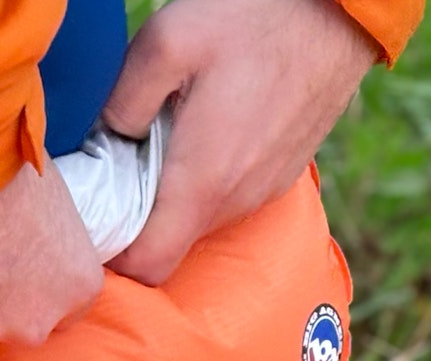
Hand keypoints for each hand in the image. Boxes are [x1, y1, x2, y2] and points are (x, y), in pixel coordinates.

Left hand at [102, 0, 379, 284]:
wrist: (337, 12)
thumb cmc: (252, 20)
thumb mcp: (166, 43)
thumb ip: (123, 100)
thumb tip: (107, 138)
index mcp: (202, 181)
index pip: (147, 266)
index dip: (111, 257)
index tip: (93, 224)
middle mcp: (236, 200)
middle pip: (169, 246)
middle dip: (136, 223)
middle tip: (115, 170)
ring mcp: (263, 191)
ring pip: (199, 222)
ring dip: (171, 199)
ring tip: (158, 143)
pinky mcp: (280, 175)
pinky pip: (228, 198)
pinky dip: (204, 183)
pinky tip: (199, 133)